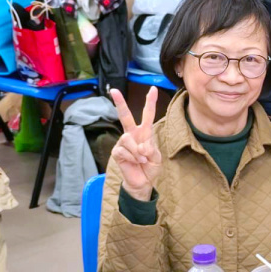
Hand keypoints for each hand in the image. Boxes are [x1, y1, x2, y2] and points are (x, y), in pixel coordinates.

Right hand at [112, 87, 161, 201]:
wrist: (143, 182)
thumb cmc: (150, 167)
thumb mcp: (156, 158)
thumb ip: (151, 149)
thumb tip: (141, 146)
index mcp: (144, 132)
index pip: (147, 115)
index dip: (150, 102)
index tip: (153, 89)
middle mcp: (132, 134)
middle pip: (125, 116)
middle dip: (119, 103)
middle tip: (113, 90)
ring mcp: (123, 142)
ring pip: (127, 138)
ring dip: (137, 151)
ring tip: (142, 159)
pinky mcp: (117, 152)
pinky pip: (124, 150)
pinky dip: (132, 157)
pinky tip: (135, 162)